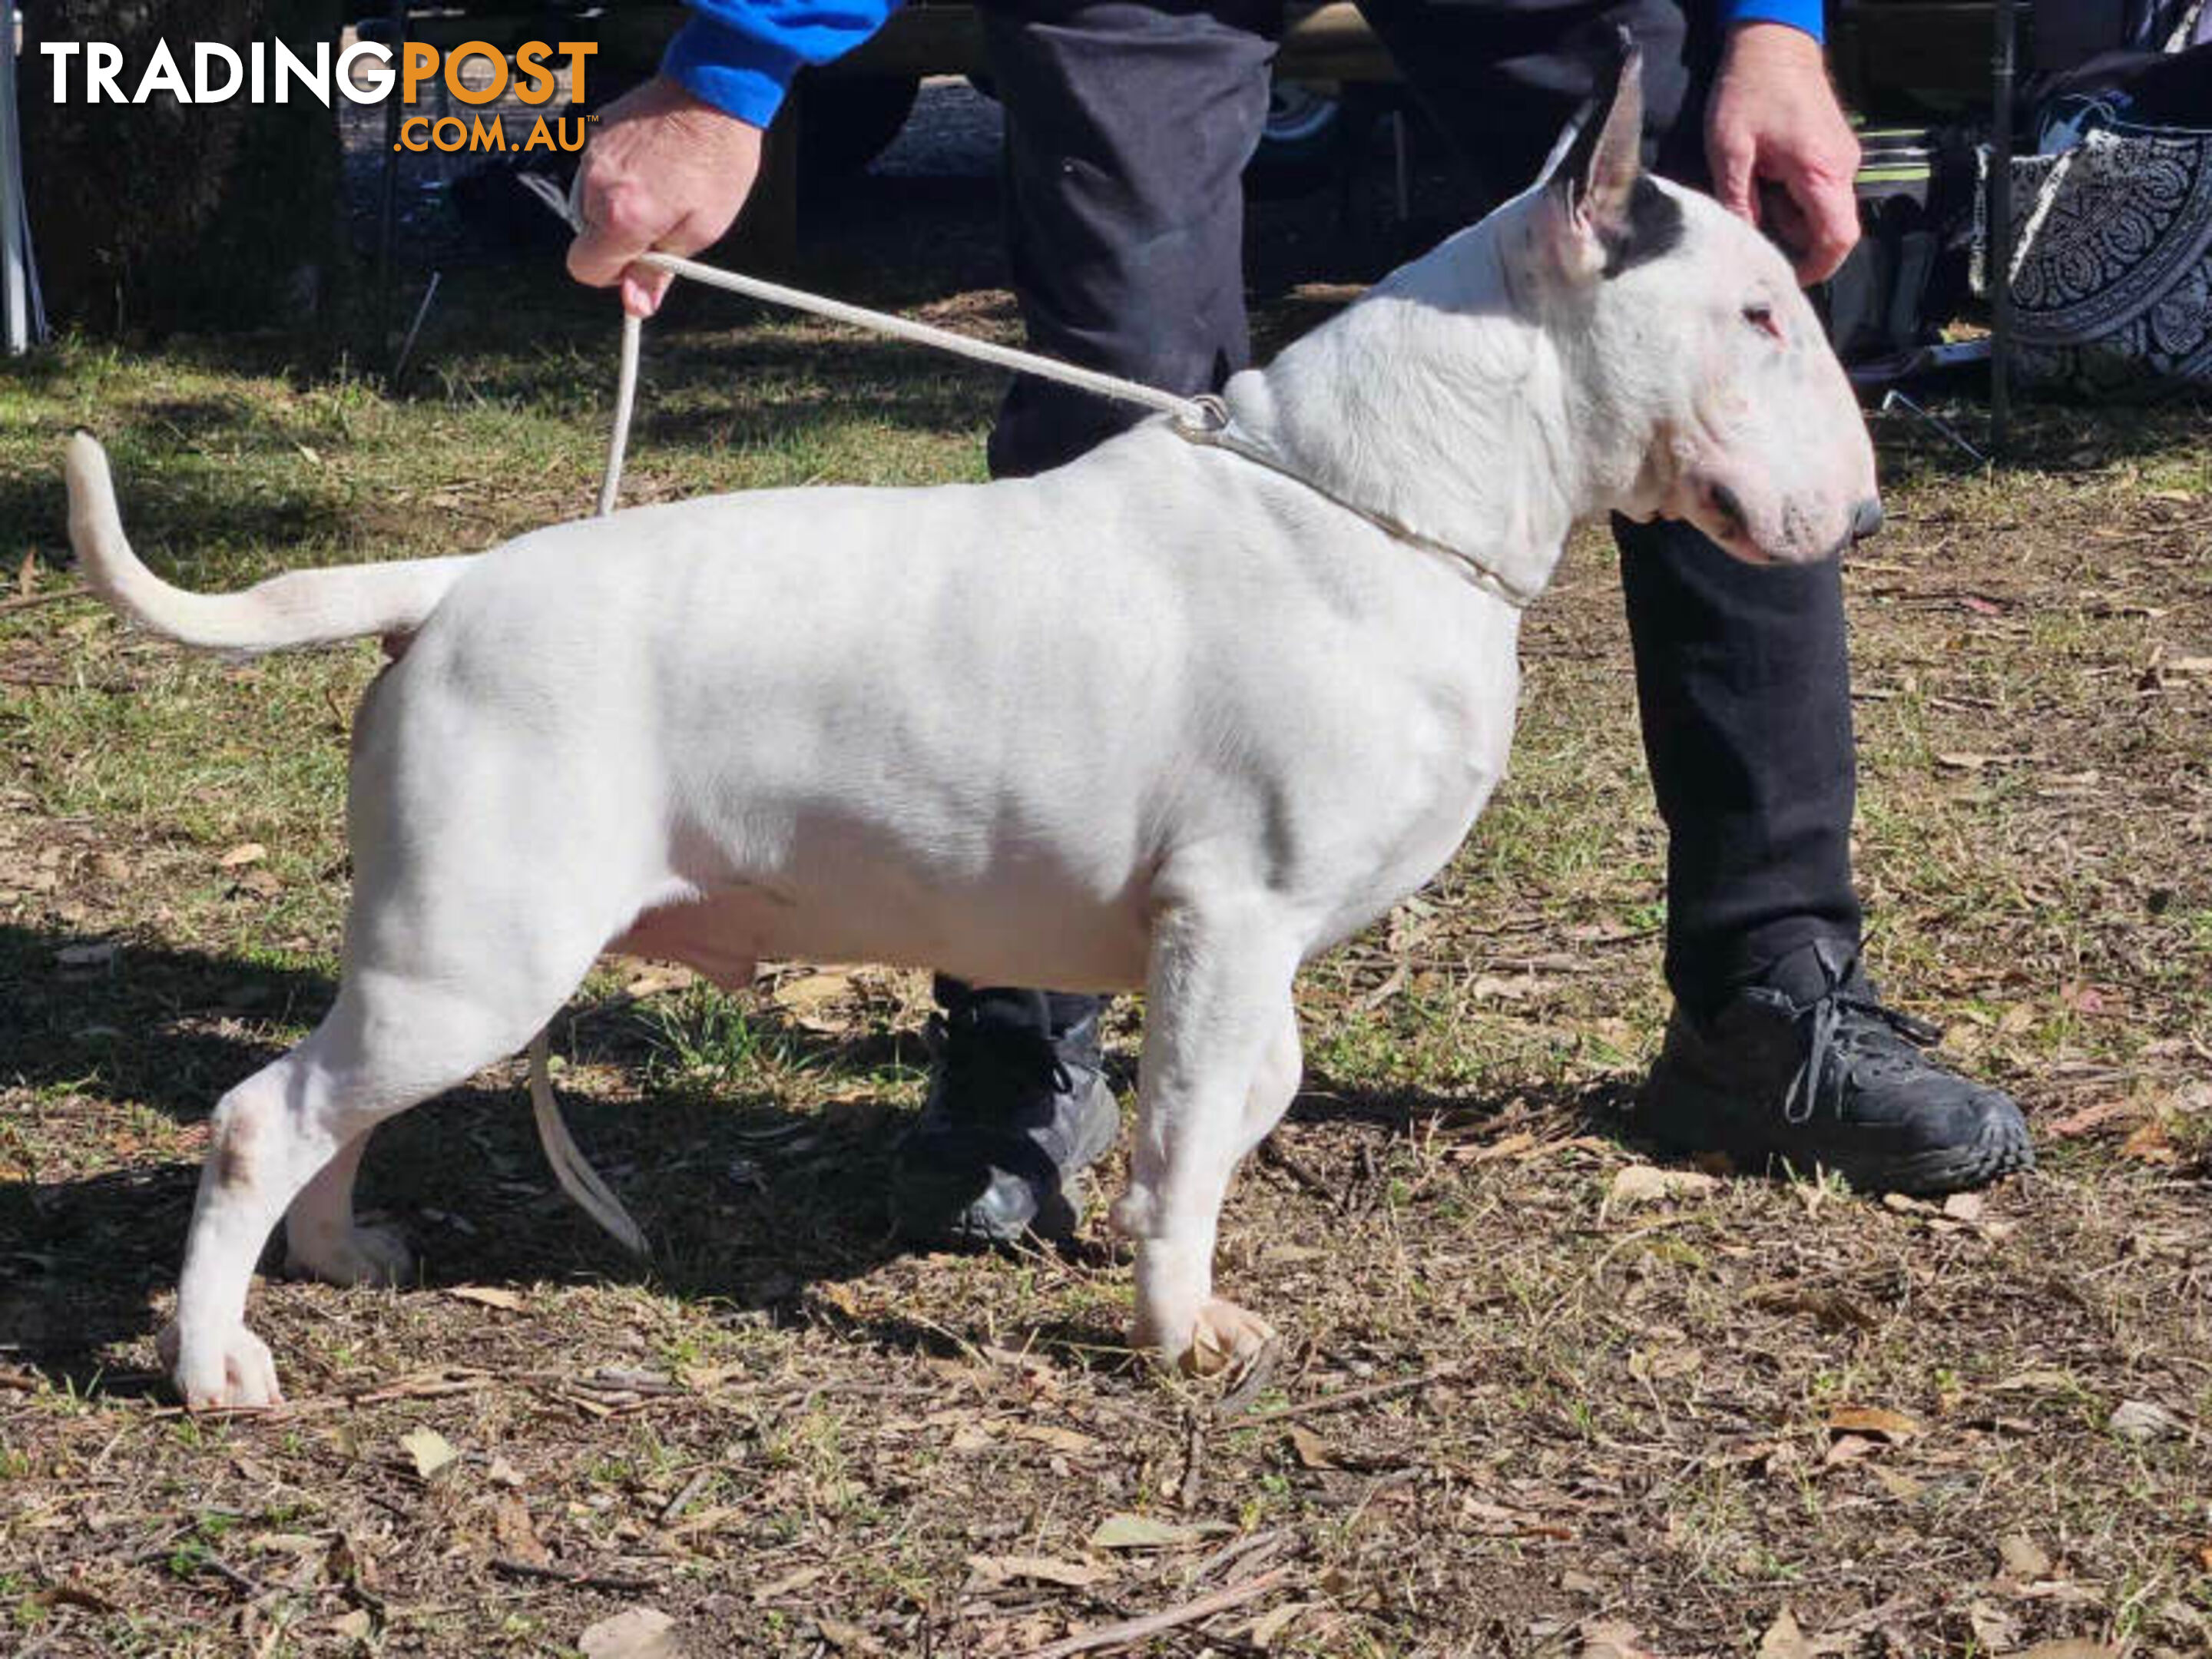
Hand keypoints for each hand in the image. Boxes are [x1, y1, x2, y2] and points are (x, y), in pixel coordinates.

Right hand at [568, 76, 763, 316]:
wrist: (713, 92)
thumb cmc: (717, 164)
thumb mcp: (701, 230)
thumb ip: (660, 270)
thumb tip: (636, 306)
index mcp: (621, 216)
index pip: (584, 269)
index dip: (613, 276)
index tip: (641, 263)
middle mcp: (595, 186)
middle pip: (586, 238)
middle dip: (617, 240)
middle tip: (661, 223)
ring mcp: (591, 156)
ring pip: (588, 206)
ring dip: (616, 209)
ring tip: (660, 188)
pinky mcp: (596, 133)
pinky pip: (596, 174)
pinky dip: (616, 180)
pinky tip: (652, 165)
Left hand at [1705, 23, 1861, 285]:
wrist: (1773, 41)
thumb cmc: (1749, 89)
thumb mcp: (1729, 150)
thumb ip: (1737, 201)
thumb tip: (1742, 242)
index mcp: (1821, 171)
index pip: (1838, 238)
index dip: (1817, 267)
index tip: (1787, 278)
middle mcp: (1842, 167)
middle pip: (1828, 229)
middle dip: (1792, 239)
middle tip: (1754, 221)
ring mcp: (1841, 158)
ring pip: (1821, 211)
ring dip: (1787, 216)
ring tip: (1754, 189)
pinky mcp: (1833, 151)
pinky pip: (1817, 191)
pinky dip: (1792, 197)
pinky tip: (1765, 177)